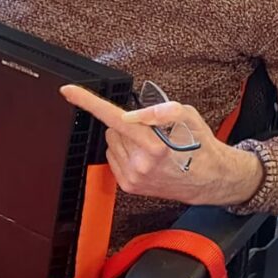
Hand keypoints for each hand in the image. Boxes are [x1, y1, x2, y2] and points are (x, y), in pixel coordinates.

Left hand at [60, 85, 264, 207]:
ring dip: (125, 139)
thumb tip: (131, 115)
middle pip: (112, 128)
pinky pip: (113, 158)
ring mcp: (132, 177)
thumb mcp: (188, 115)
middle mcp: (140, 164)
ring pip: (111, 143)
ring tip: (151, 146)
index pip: (114, 117)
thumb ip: (160, 111)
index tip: (69, 91)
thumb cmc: (199, 146)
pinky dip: (124, 152)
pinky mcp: (128, 186)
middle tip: (151, 131)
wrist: (209, 179)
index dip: (88, 101)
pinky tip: (145, 158)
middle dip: (127, 124)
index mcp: (154, 145)